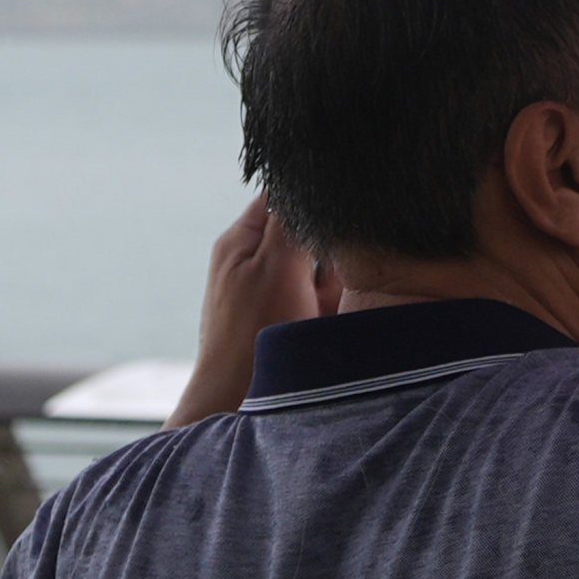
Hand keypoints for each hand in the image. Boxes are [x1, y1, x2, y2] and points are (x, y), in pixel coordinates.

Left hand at [166, 191, 333, 427]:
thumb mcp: (276, 264)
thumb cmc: (252, 335)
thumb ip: (293, 217)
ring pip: (325, 271)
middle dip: (329, 254)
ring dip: (335, 288)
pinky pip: (327, 304)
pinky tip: (326, 329)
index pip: (284, 193)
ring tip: (320, 314)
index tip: (339, 209)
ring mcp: (275, 295)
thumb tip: (307, 172)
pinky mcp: (292, 323)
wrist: (239, 406)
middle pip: (312, 234)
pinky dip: (334, 313)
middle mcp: (256, 263)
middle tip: (319, 281)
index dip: (315, 198)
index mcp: (242, 240)